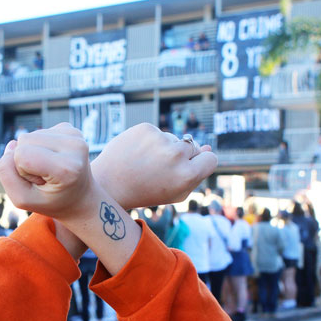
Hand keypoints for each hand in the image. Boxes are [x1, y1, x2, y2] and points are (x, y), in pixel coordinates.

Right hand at [0, 124, 93, 219]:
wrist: (80, 198)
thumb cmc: (51, 201)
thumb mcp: (23, 199)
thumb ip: (7, 175)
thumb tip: (12, 144)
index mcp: (67, 168)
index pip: (22, 155)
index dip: (23, 171)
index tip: (41, 183)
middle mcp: (75, 146)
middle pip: (23, 140)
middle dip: (26, 160)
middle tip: (45, 176)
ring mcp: (75, 135)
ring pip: (29, 135)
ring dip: (33, 153)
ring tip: (50, 169)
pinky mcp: (71, 129)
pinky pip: (38, 132)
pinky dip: (40, 147)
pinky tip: (53, 160)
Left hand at [91, 123, 217, 209]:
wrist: (109, 183)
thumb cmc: (145, 192)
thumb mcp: (175, 192)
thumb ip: (196, 174)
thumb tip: (208, 148)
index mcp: (187, 175)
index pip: (211, 159)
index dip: (201, 164)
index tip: (188, 169)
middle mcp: (176, 154)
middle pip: (193, 147)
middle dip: (181, 156)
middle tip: (160, 170)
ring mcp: (160, 139)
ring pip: (174, 139)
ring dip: (164, 148)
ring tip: (145, 163)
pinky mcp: (146, 128)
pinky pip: (157, 133)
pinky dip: (150, 141)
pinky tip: (138, 153)